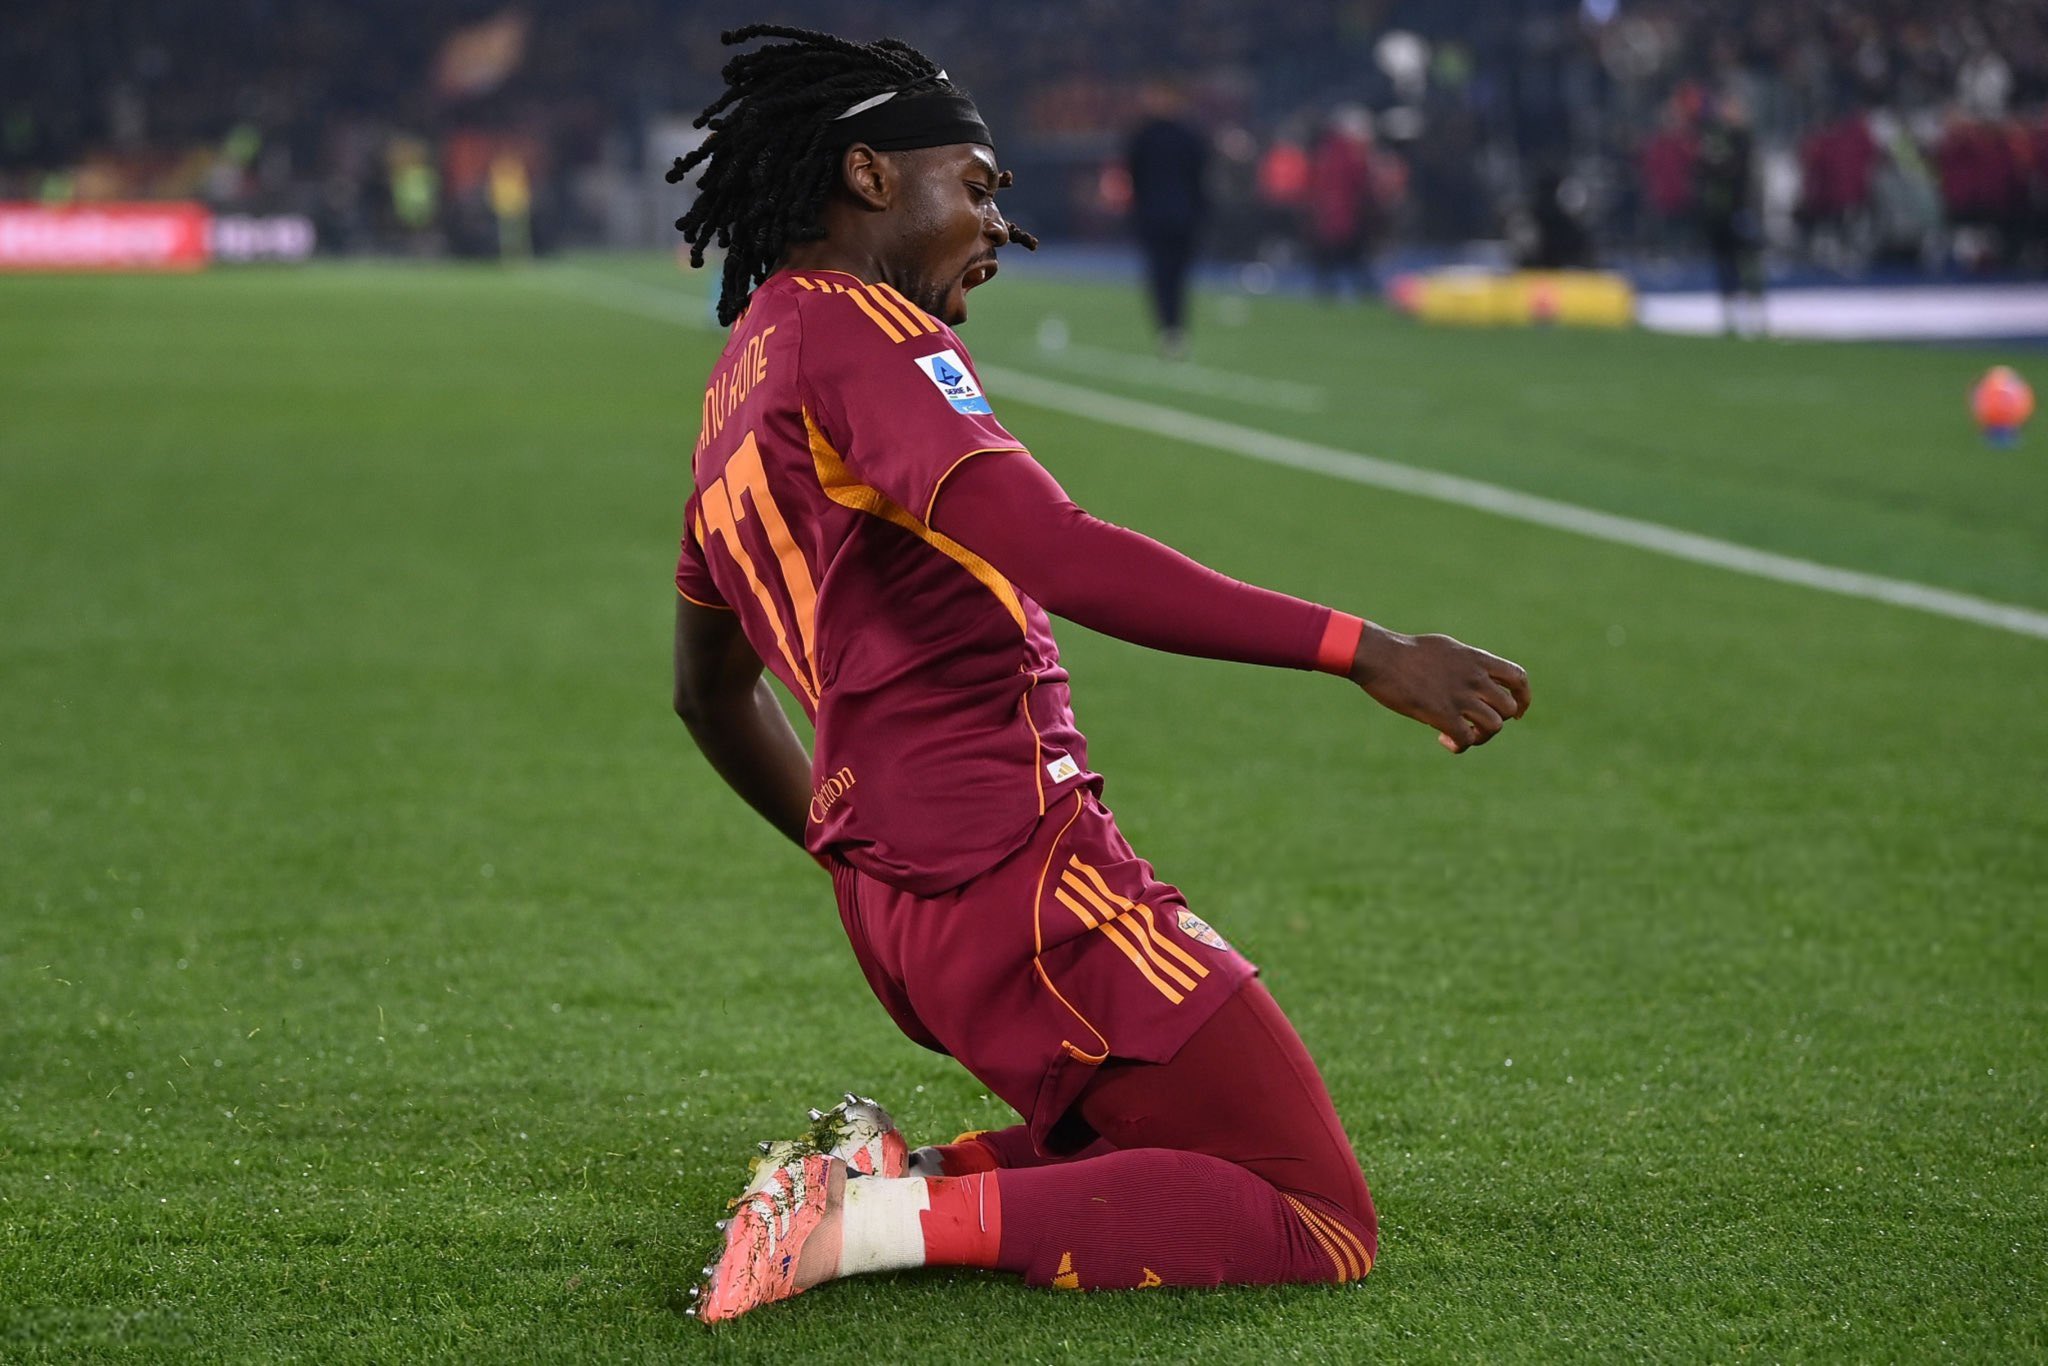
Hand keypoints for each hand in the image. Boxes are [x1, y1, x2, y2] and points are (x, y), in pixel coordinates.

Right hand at [1348, 625, 1530, 753]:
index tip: (1517, 712)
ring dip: (1480, 736)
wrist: (1381, 656)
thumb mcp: (1446, 648)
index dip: (1523, 698)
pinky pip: (1467, 739)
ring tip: (1459, 735)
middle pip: (1509, 708)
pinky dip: (1460, 745)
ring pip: (1494, 726)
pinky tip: (1444, 740)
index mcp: (1476, 659)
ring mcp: (1460, 696)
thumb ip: (1466, 662)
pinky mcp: (1442, 713)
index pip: (1518, 678)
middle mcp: (1474, 677)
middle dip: (1497, 721)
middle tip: (1476, 724)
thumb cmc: (1406, 652)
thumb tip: (1474, 673)